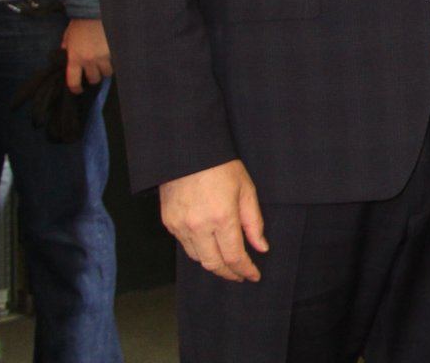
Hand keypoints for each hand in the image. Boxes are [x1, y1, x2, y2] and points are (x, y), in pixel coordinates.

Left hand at [61, 18, 112, 92]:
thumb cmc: (79, 25)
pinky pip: (116, 62)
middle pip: (94, 79)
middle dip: (93, 77)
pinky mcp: (114, 50)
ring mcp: (103, 56)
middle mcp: (89, 60)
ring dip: (105, 71)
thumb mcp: (68, 38)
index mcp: (75, 59)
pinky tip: (112, 58)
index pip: (74, 81)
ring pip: (107, 73)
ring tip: (104, 65)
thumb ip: (67, 49)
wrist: (93, 12)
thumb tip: (66, 56)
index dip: (76, 89)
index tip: (78, 90)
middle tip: (93, 73)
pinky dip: (114, 62)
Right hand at [159, 160, 266, 281]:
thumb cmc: (221, 167)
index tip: (253, 276)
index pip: (234, 256)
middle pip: (213, 264)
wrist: (188, 153)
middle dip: (229, 273)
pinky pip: (185, 245)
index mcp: (222, 218)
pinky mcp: (169, 223)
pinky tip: (209, 246)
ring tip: (227, 262)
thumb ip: (253, 222)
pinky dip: (199, 250)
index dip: (245, 270)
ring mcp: (180, 226)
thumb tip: (261, 247)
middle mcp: (199, 226)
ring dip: (213, 263)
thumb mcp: (246, 190)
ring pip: (198, 258)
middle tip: (240, 275)